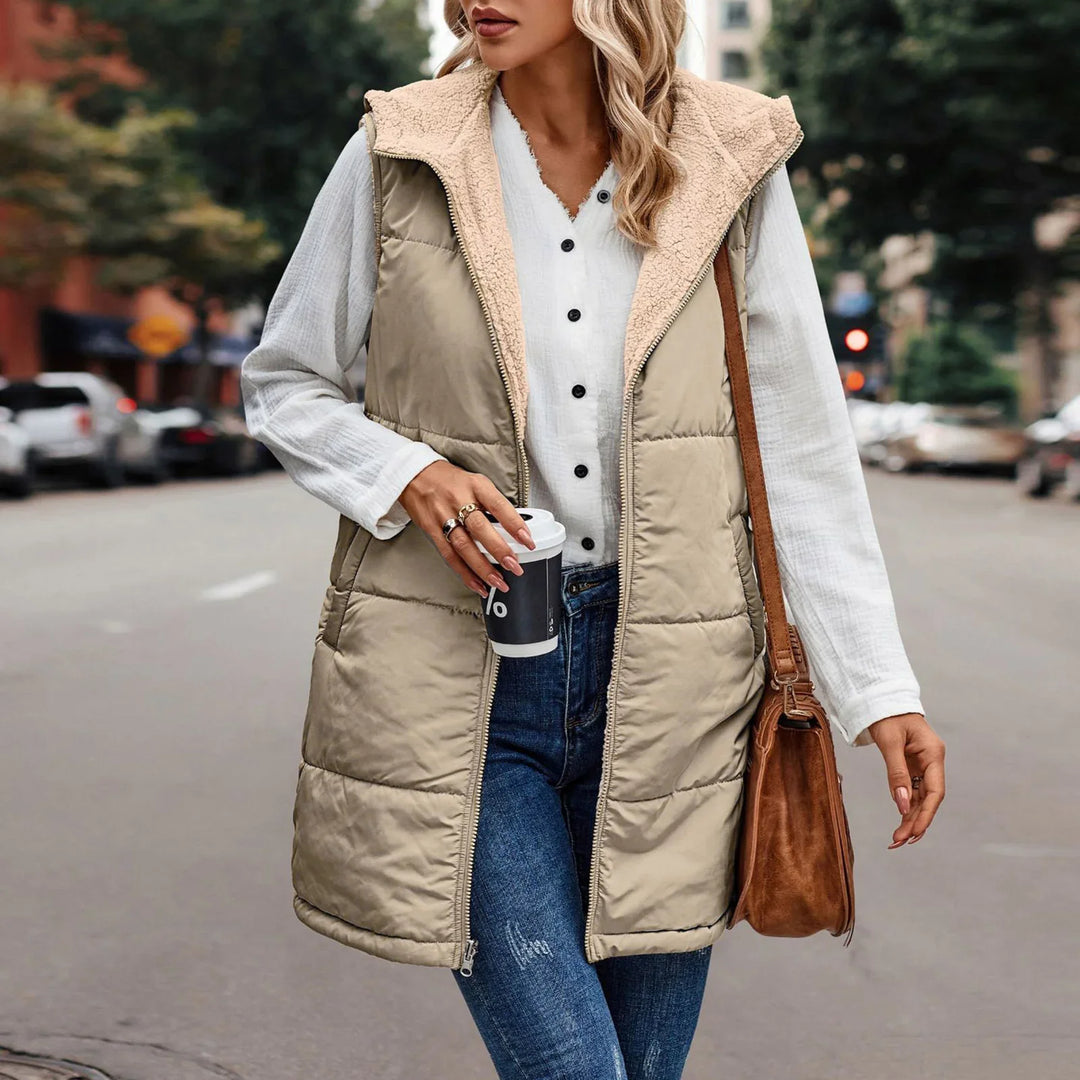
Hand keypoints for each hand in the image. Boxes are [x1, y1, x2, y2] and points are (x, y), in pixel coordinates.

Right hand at [398, 460, 535, 597]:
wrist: (414, 475)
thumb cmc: (450, 480)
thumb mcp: (476, 482)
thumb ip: (493, 503)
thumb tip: (514, 529)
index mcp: (475, 485)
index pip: (498, 505)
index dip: (514, 524)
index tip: (528, 540)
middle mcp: (458, 500)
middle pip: (480, 528)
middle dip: (499, 550)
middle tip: (514, 566)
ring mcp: (443, 516)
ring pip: (464, 546)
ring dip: (482, 568)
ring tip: (498, 582)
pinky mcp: (431, 530)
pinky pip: (449, 555)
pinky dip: (465, 573)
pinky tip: (477, 584)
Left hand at [865, 712, 945, 847]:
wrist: (882, 698)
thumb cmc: (887, 715)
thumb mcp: (889, 742)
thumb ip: (896, 773)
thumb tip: (903, 805)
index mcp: (934, 753)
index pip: (935, 792)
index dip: (926, 814)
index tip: (913, 833)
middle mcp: (932, 761)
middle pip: (929, 798)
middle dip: (916, 821)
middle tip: (899, 841)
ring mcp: (923, 764)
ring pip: (921, 797)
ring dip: (910, 817)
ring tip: (897, 838)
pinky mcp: (913, 765)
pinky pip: (912, 789)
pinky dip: (906, 805)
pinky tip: (900, 820)